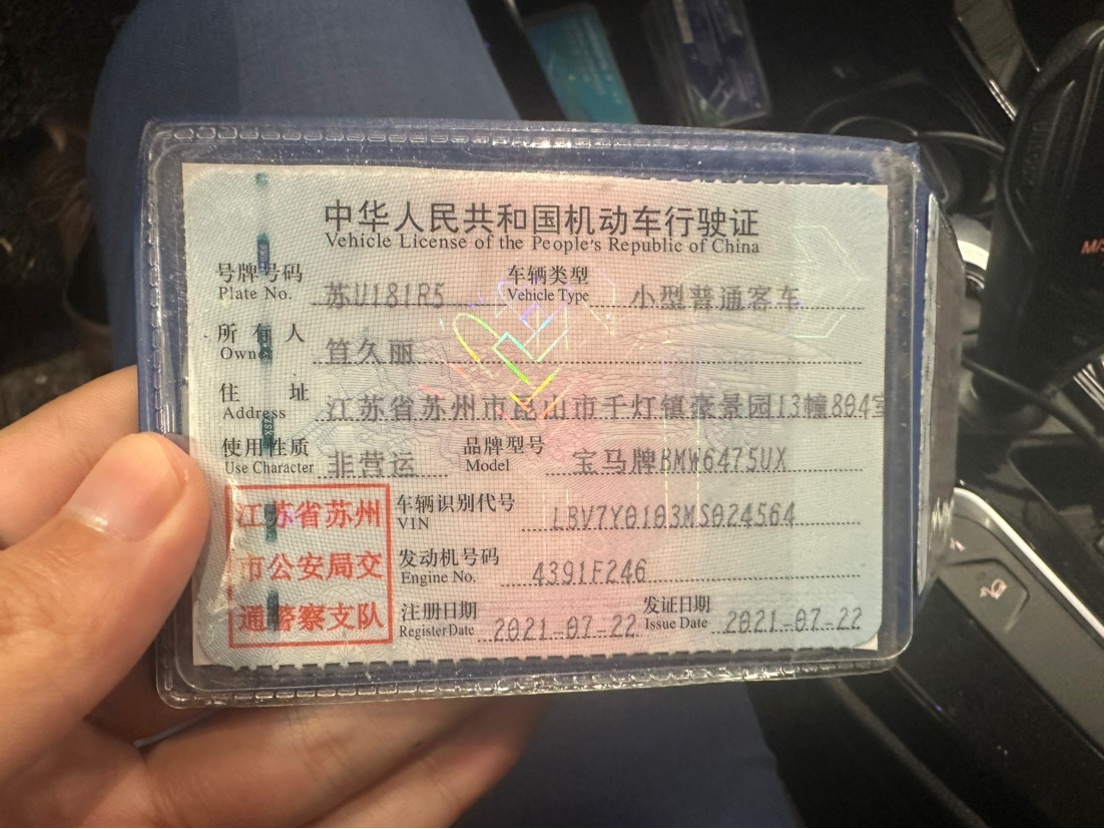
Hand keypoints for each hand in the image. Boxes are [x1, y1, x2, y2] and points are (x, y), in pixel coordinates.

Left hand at [0, 368, 543, 824]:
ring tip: (509, 609)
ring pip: (287, 724)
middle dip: (346, 553)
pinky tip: (492, 735)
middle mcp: (62, 696)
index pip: (83, 473)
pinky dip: (409, 795)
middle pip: (224, 603)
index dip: (196, 409)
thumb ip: (14, 627)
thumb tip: (165, 476)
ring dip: (405, 680)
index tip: (321, 362)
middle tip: (464, 488)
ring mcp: (133, 801)